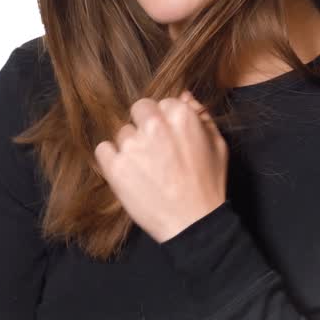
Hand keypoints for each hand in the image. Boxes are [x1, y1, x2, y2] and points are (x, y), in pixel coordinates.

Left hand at [94, 91, 228, 243]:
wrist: (194, 224)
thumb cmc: (208, 185)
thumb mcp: (217, 145)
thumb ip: (200, 115)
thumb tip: (184, 95)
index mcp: (181, 115)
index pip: (161, 102)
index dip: (164, 121)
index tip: (168, 138)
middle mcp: (154, 125)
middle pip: (138, 110)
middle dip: (144, 126)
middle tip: (154, 151)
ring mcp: (132, 145)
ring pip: (122, 132)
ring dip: (131, 146)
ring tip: (147, 170)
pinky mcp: (115, 166)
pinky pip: (103, 150)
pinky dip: (111, 160)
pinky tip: (128, 173)